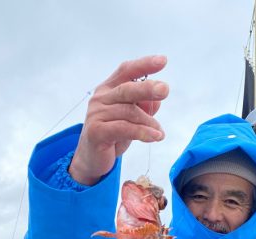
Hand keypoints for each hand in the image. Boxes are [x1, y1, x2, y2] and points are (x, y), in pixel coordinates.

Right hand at [69, 55, 168, 185]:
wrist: (91, 160)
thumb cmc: (113, 136)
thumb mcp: (131, 120)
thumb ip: (143, 108)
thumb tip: (157, 100)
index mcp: (109, 89)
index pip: (126, 71)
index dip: (144, 65)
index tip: (162, 61)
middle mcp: (101, 98)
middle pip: (126, 89)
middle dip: (147, 88)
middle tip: (164, 90)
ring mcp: (97, 114)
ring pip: (129, 112)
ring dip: (149, 122)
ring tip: (159, 132)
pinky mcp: (96, 131)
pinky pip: (124, 128)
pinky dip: (142, 132)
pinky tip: (155, 137)